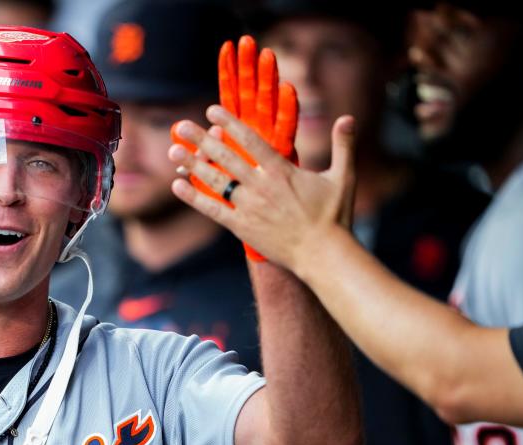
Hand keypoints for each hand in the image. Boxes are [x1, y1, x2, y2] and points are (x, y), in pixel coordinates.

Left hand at [169, 106, 356, 272]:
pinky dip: (194, 197)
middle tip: (181, 125)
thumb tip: (348, 118)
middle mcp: (262, 186)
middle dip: (202, 139)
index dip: (230, 124)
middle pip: (226, 157)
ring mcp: (250, 207)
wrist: (324, 255)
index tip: (212, 110)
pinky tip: (177, 185)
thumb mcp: (344, 178)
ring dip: (192, 164)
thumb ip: (343, 146)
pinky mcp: (242, 227)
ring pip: (216, 181)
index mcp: (283, 171)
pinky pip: (213, 209)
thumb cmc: (335, 217)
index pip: (251, 141)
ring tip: (173, 150)